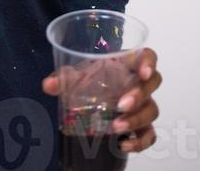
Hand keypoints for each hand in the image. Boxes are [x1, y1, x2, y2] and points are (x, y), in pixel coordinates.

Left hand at [42, 47, 161, 154]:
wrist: (92, 96)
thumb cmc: (90, 77)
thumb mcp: (77, 75)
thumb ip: (63, 78)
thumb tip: (47, 85)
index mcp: (126, 63)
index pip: (147, 56)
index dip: (149, 62)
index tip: (143, 73)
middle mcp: (138, 82)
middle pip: (152, 84)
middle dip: (139, 95)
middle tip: (121, 105)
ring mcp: (143, 104)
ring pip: (152, 110)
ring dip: (136, 120)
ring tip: (115, 127)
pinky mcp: (142, 125)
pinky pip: (150, 134)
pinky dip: (140, 142)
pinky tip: (124, 144)